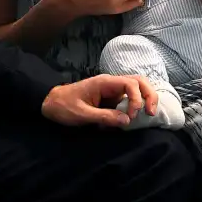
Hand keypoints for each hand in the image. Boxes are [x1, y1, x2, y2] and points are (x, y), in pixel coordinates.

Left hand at [41, 74, 158, 127]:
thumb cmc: (64, 107)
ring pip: (137, 86)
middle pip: (139, 81)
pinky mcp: (111, 97)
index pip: (130, 83)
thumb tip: (127, 121)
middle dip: (149, 95)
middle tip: (151, 113)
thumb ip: (104, 117)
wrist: (51, 103)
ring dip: (146, 97)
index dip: (137, 98)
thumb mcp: (82, 114)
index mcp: (104, 82)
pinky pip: (129, 96)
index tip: (132, 116)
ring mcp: (112, 89)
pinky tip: (138, 114)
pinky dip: (137, 103)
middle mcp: (111, 83)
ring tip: (149, 113)